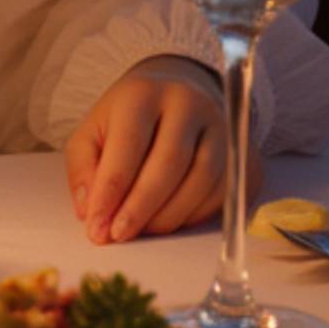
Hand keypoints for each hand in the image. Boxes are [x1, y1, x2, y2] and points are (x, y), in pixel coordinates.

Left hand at [65, 57, 240, 245]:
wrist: (179, 93)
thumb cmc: (129, 119)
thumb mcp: (95, 131)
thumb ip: (84, 167)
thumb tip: (89, 211)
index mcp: (144, 93)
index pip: (129, 144)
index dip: (111, 190)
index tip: (97, 227)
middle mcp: (188, 103)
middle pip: (169, 162)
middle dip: (140, 207)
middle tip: (119, 235)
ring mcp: (222, 127)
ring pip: (201, 180)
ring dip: (168, 216)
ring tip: (142, 230)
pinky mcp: (244, 153)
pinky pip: (223, 194)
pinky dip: (194, 215)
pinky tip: (170, 220)